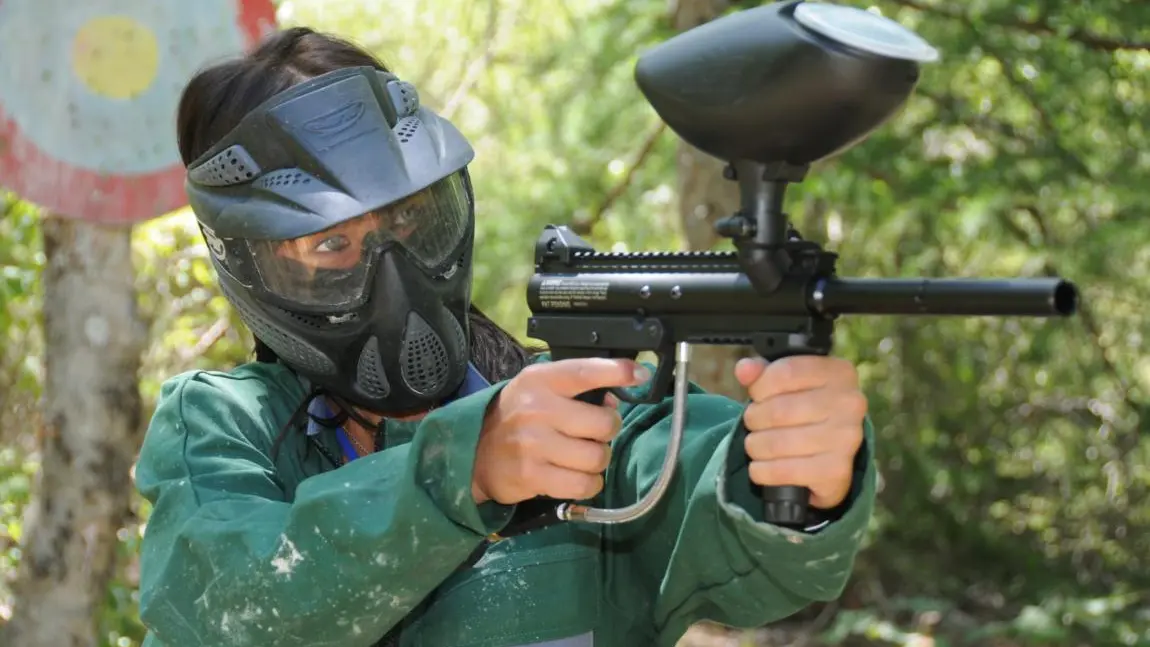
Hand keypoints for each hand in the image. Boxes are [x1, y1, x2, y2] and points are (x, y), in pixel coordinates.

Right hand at [472, 358, 648, 504]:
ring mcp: (535, 445)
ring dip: (597, 460)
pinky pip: (585, 484)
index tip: (639, 374)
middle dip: (607, 430)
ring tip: (580, 455)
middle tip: (593, 432)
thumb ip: (576, 388)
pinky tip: (575, 475)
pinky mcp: (534, 477)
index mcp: (541, 381)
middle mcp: (537, 410)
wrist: (474, 450)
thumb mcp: (539, 388)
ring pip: (598, 457)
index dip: (617, 372)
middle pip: (603, 424)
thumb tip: (616, 400)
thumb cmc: (517, 415)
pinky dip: (588, 483)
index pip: (584, 371)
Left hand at [735, 356, 865, 509]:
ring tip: (757, 444)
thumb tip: (745, 369)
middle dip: (754, 419)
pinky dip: (762, 471)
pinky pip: (783, 471)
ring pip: (777, 443)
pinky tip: (762, 467)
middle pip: (779, 410)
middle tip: (753, 423)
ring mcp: (846, 440)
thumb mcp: (787, 384)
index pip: (787, 372)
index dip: (760, 386)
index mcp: (839, 373)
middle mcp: (849, 404)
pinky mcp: (836, 471)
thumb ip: (763, 372)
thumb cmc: (805, 409)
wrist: (831, 452)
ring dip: (756, 446)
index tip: (757, 395)